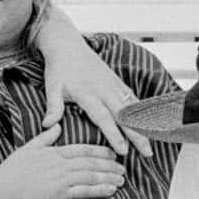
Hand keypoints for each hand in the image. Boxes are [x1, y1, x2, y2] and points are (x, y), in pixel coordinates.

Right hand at [0, 124, 125, 198]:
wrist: (1, 188)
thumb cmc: (11, 169)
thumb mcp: (28, 148)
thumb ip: (45, 138)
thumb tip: (56, 126)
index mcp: (54, 152)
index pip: (83, 150)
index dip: (100, 152)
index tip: (112, 154)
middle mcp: (61, 164)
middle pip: (91, 163)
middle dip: (109, 165)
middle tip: (123, 168)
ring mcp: (60, 180)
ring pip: (91, 176)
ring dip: (109, 177)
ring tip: (122, 179)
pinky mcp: (58, 195)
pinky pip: (84, 191)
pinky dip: (99, 190)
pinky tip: (111, 190)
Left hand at [33, 8, 153, 158]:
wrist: (67, 45)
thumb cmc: (59, 69)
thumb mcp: (52, 87)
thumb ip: (53, 107)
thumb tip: (47, 126)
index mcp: (87, 93)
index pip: (104, 117)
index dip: (114, 134)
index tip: (123, 151)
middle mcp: (104, 89)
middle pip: (124, 116)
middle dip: (137, 135)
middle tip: (147, 153)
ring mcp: (113, 84)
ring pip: (132, 109)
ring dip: (143, 126)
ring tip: (151, 144)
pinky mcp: (117, 81)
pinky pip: (133, 99)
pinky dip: (142, 113)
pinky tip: (150, 126)